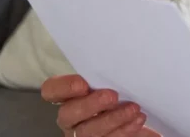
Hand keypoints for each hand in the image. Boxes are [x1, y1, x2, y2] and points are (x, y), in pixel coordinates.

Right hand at [41, 74, 159, 136]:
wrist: (136, 116)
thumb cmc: (122, 96)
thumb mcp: (113, 83)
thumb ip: (107, 76)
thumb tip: (121, 60)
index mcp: (69, 97)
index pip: (52, 90)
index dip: (63, 87)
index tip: (82, 83)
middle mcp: (71, 117)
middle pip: (68, 114)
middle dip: (90, 105)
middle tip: (112, 96)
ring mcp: (82, 134)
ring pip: (88, 131)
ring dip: (113, 119)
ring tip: (133, 108)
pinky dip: (124, 130)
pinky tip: (137, 119)